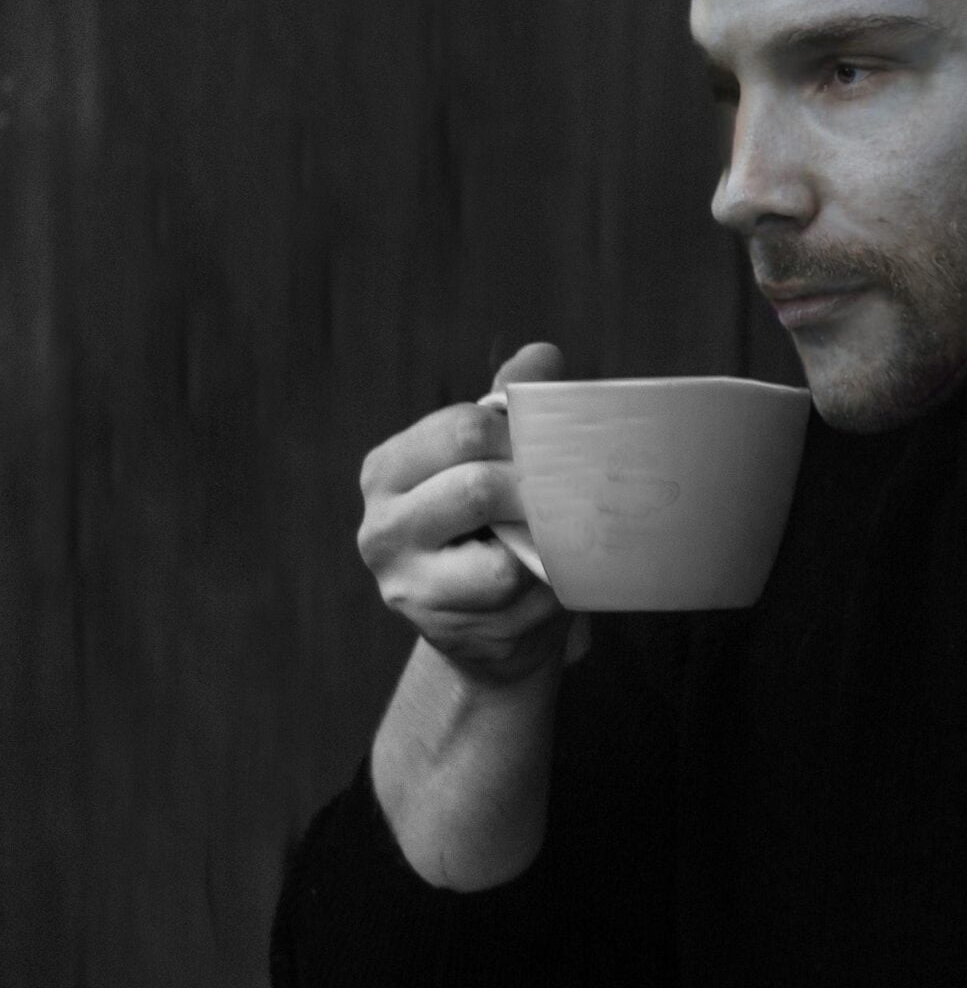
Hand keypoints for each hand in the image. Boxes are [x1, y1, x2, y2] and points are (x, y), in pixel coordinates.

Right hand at [356, 341, 587, 685]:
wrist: (488, 624)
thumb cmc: (496, 523)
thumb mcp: (494, 458)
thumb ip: (511, 405)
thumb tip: (542, 356)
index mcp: (389, 468)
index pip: (462, 428)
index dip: (520, 433)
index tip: (547, 445)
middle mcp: (381, 526)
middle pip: (479, 488)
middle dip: (536, 491)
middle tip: (565, 494)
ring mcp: (406, 587)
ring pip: (500, 563)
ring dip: (542, 549)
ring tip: (552, 541)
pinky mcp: (444, 631)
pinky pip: (519, 606)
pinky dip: (545, 589)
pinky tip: (544, 583)